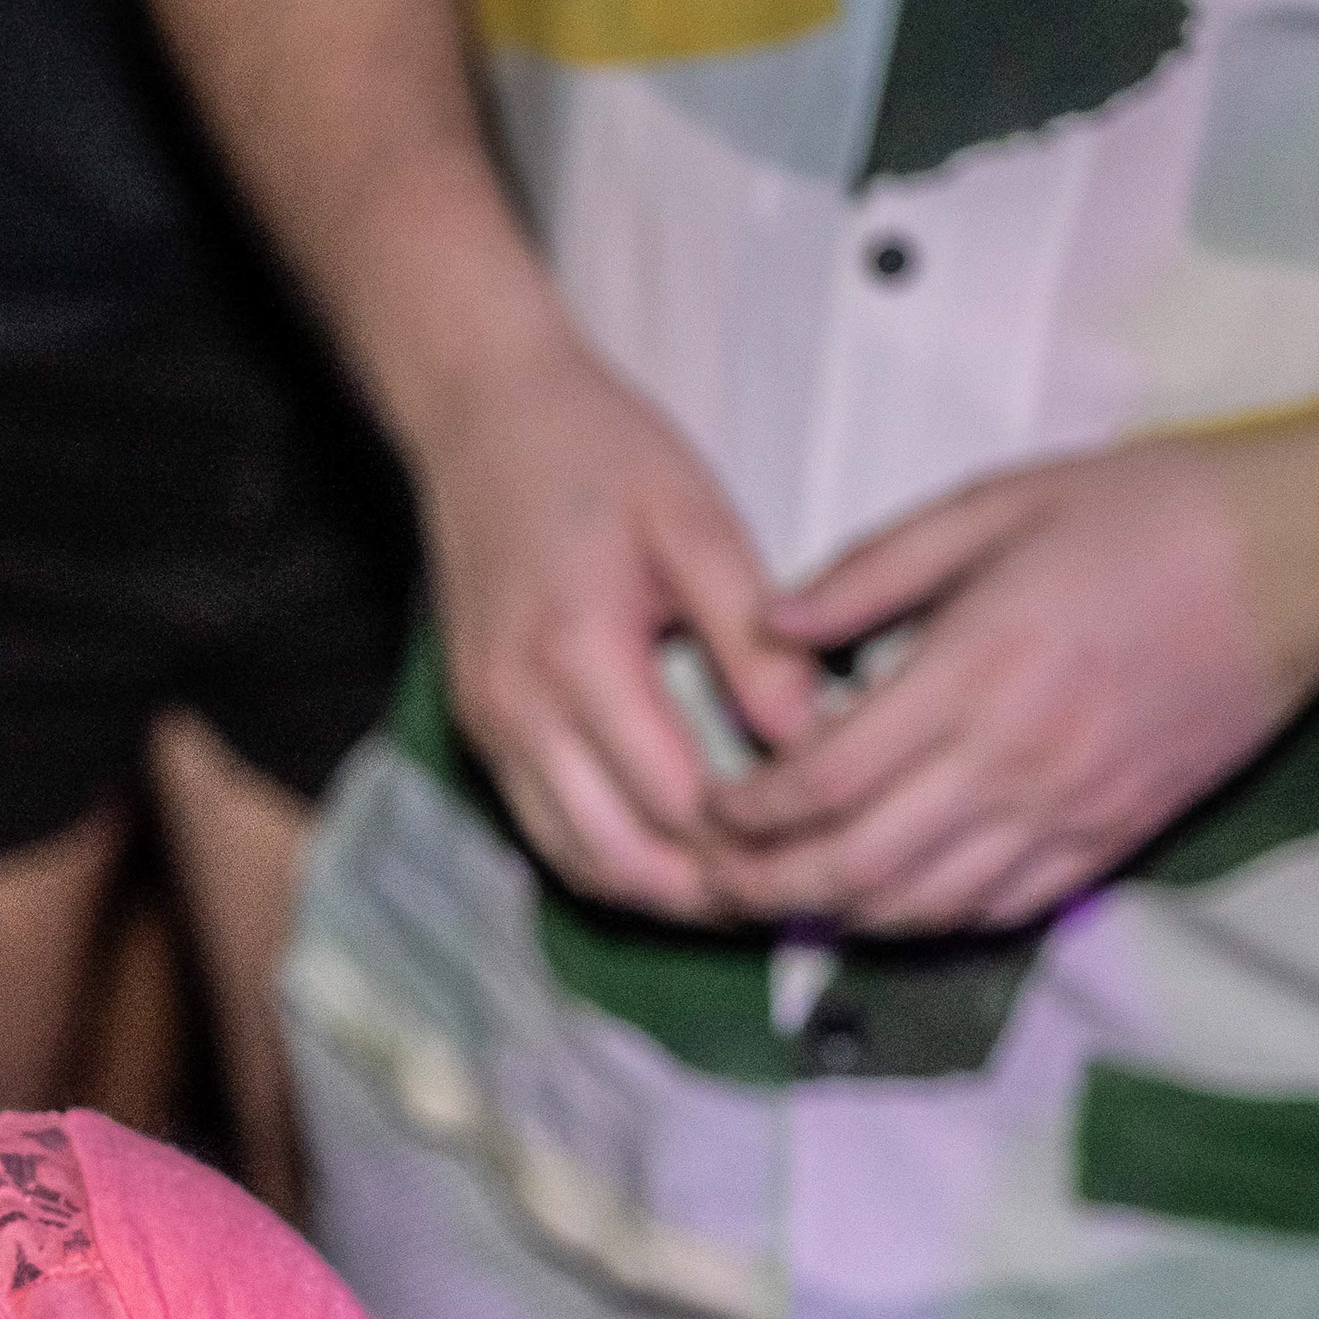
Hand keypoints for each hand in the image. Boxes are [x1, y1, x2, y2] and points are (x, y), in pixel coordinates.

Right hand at [417, 330, 818, 917]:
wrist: (482, 418)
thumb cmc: (601, 454)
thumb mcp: (697, 522)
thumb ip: (754, 637)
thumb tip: (812, 739)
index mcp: (577, 656)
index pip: (678, 800)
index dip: (758, 844)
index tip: (837, 848)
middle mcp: (518, 711)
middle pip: (620, 860)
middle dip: (712, 896)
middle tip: (802, 899)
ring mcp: (491, 729)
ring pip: (575, 863)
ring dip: (661, 894)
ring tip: (750, 893)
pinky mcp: (482, 730)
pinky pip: (546, 831)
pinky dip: (615, 862)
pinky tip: (683, 856)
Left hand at [705, 439, 1300, 931]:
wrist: (1301, 561)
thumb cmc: (1142, 516)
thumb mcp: (992, 507)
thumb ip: (870, 571)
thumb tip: (767, 622)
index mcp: (972, 673)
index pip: (822, 781)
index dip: (745, 812)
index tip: (705, 806)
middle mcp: (1015, 761)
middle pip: (855, 867)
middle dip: (764, 886)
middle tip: (712, 880)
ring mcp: (1068, 811)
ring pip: (921, 907)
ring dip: (835, 915)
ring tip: (778, 899)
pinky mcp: (1113, 838)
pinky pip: (999, 910)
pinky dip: (924, 921)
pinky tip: (881, 903)